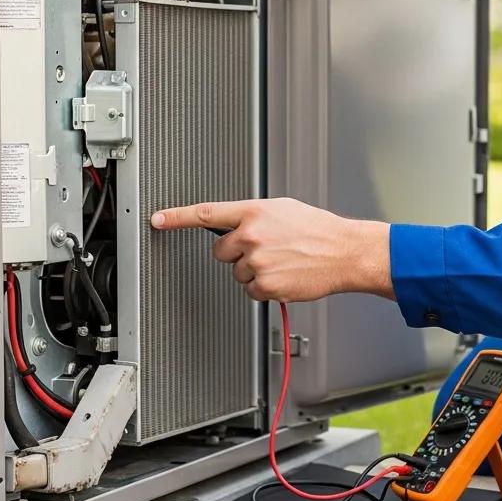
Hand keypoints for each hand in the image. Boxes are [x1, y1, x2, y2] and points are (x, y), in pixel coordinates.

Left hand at [150, 197, 393, 302]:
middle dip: (237, 253)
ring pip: (237, 273)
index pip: (206, 213)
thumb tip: (236, 224)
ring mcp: (256, 261)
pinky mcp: (264, 284)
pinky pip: (251, 290)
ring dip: (254, 271)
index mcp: (254, 212)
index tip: (158, 219)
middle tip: (266, 250)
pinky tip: (285, 275)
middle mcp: (251, 235)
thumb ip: (254, 216)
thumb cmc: (319, 230)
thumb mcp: (284, 210)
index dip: (177, 217)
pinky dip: (265, 287)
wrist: (344, 252)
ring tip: (282, 261)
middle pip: (220, 251)